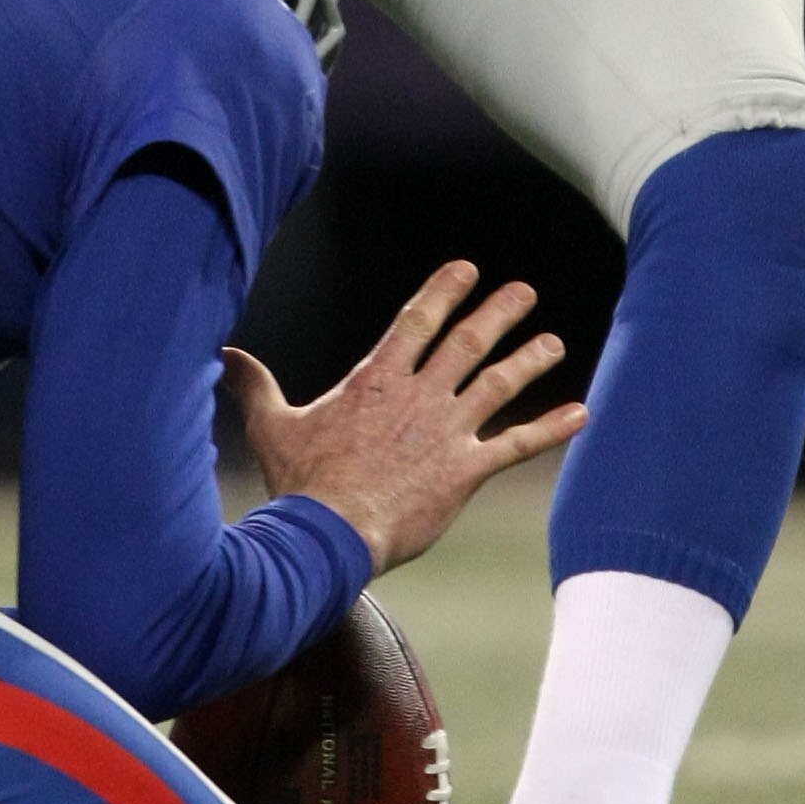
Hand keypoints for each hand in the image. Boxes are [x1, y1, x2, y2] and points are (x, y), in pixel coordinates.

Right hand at [221, 261, 583, 574]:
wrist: (331, 534)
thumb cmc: (301, 485)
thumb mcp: (274, 428)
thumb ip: (257, 387)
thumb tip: (224, 355)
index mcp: (376, 380)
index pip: (416, 321)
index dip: (443, 291)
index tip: (467, 269)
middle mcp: (418, 396)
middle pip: (465, 341)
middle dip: (496, 312)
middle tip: (523, 291)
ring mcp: (445, 431)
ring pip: (496, 384)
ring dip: (528, 360)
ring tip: (552, 341)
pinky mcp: (464, 471)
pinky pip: (514, 444)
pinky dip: (550, 427)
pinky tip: (580, 414)